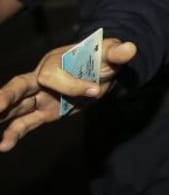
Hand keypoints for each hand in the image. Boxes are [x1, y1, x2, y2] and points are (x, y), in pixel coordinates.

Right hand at [0, 38, 135, 151]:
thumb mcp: (110, 53)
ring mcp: (40, 97)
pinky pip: (25, 123)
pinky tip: (3, 146)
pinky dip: (13, 133)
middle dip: (7, 95)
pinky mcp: (43, 112)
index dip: (73, 85)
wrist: (100, 71)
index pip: (54, 76)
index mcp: (55, 61)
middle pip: (19, 86)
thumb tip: (131, 48)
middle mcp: (41, 78)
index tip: (95, 89)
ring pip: (16, 108)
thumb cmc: (101, 58)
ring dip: (4, 119)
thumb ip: (116, 52)